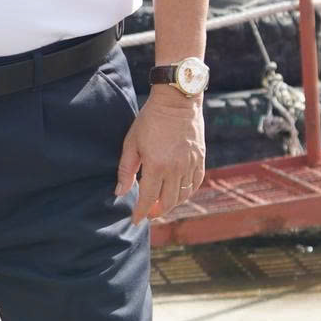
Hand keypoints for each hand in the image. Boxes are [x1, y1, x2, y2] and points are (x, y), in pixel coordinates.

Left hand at [116, 90, 205, 224]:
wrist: (178, 100)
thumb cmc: (150, 119)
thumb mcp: (132, 142)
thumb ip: (126, 170)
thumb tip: (120, 193)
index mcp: (157, 165)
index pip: (148, 199)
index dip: (140, 212)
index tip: (135, 220)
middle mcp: (176, 168)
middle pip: (168, 202)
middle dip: (156, 212)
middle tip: (148, 212)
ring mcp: (190, 163)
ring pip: (183, 195)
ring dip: (171, 204)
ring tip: (161, 203)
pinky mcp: (200, 158)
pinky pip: (195, 183)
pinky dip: (187, 192)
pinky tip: (178, 192)